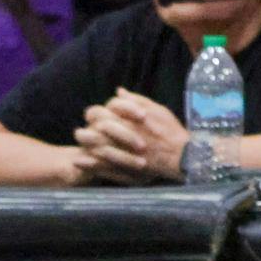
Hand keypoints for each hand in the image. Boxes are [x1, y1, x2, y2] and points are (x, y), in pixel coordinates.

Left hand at [74, 89, 189, 182]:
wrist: (181, 156)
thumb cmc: (171, 131)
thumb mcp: (157, 109)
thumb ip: (136, 100)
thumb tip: (119, 91)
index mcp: (129, 118)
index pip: (103, 111)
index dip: (95, 114)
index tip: (93, 118)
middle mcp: (123, 133)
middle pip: (95, 129)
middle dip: (85, 129)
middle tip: (80, 132)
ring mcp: (123, 151)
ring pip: (94, 146)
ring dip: (84, 144)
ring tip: (80, 144)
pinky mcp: (123, 169)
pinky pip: (100, 166)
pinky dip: (87, 163)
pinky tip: (79, 161)